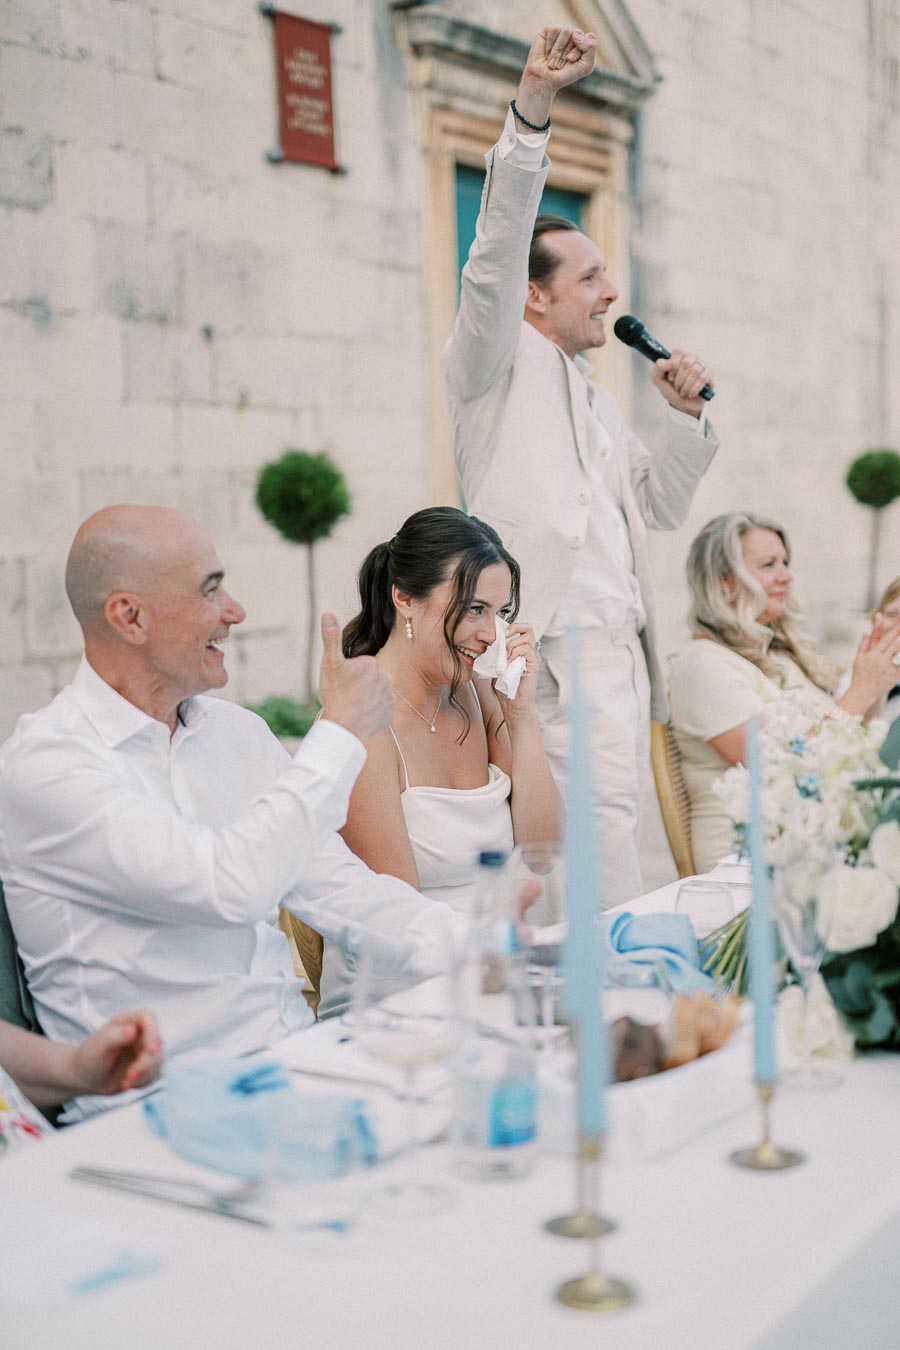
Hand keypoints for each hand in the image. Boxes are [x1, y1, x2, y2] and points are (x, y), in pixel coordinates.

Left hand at [71, 1011, 162, 1096]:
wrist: (84, 1078)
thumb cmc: (88, 1058)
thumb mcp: (98, 1047)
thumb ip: (114, 1036)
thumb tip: (131, 1030)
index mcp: (127, 1021)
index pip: (149, 1018)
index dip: (154, 1032)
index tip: (151, 1050)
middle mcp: (139, 1034)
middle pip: (156, 1043)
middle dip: (146, 1063)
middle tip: (130, 1075)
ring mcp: (144, 1051)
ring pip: (158, 1061)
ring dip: (144, 1075)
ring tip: (125, 1083)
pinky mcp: (146, 1067)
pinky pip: (155, 1075)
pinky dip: (143, 1082)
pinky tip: (126, 1085)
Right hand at [318, 613, 393, 742]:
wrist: (344, 725)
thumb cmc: (335, 693)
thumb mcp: (330, 663)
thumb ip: (331, 638)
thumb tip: (328, 613)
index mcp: (372, 663)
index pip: (361, 667)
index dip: (349, 676)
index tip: (342, 683)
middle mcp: (386, 678)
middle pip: (370, 680)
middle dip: (359, 686)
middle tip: (346, 695)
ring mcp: (389, 697)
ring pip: (376, 695)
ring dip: (367, 699)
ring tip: (353, 706)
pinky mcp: (390, 714)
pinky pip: (381, 710)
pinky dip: (372, 712)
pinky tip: (361, 715)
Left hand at [497, 622, 541, 715]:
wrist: (513, 704)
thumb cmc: (505, 687)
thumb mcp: (498, 665)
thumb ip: (498, 653)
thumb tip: (487, 640)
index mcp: (523, 649)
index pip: (523, 628)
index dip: (512, 626)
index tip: (501, 634)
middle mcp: (531, 651)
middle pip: (528, 628)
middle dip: (514, 627)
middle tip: (504, 636)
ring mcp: (534, 658)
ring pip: (526, 638)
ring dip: (512, 644)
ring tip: (506, 657)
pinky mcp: (535, 665)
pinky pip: (527, 650)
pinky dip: (516, 653)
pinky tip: (510, 662)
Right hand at [515, 27, 597, 126]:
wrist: (545, 80)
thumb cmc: (566, 75)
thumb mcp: (586, 66)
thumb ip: (591, 48)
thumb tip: (575, 33)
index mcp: (584, 42)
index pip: (589, 38)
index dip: (580, 50)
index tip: (571, 60)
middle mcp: (573, 34)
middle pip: (577, 33)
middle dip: (568, 51)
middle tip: (561, 62)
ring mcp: (560, 31)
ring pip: (566, 31)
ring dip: (558, 50)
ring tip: (553, 60)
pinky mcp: (548, 30)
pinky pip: (554, 30)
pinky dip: (550, 45)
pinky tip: (547, 53)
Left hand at [650, 348, 713, 417]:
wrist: (682, 405)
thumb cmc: (671, 389)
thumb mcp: (659, 380)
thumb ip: (658, 368)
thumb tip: (668, 362)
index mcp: (680, 355)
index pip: (678, 352)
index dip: (673, 366)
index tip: (670, 378)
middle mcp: (692, 357)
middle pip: (687, 362)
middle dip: (679, 379)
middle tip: (676, 387)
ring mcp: (702, 365)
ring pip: (695, 370)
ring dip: (686, 385)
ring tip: (683, 392)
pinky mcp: (710, 375)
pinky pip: (703, 378)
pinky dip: (694, 389)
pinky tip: (691, 394)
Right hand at [845, 612, 899, 710]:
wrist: (862, 694)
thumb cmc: (860, 675)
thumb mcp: (858, 659)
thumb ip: (864, 645)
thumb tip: (866, 631)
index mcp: (872, 654)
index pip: (885, 637)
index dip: (894, 628)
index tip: (899, 620)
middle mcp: (880, 660)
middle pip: (895, 643)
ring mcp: (888, 668)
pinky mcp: (894, 676)